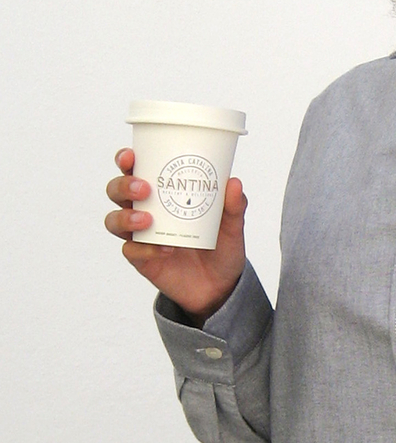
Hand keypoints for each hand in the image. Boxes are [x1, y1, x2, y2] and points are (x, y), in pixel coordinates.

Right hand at [105, 147, 246, 324]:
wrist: (221, 287)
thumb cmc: (221, 247)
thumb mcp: (233, 226)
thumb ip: (234, 206)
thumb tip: (233, 183)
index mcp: (163, 193)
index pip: (136, 170)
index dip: (127, 160)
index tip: (132, 155)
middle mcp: (146, 211)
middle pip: (116, 191)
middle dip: (123, 186)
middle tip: (144, 189)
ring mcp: (141, 236)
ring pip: (114, 220)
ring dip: (125, 217)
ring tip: (147, 220)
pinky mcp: (142, 260)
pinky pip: (131, 251)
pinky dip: (145, 248)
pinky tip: (165, 249)